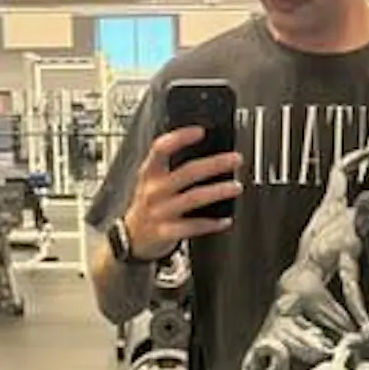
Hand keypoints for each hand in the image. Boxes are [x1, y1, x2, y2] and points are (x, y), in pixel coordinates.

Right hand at [125, 127, 242, 261]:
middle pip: (187, 172)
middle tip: (236, 160)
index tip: (200, 131)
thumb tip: (204, 151)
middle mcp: (154, 191)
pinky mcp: (166, 232)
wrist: (132, 238)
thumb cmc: (148, 204)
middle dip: (215, 164)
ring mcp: (160, 212)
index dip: (180, 138)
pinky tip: (226, 220)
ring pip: (194, 198)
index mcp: (149, 173)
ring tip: (236, 187)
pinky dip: (212, 224)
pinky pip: (193, 227)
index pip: (161, 149)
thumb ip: (169, 166)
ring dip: (218, 191)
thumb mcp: (150, 181)